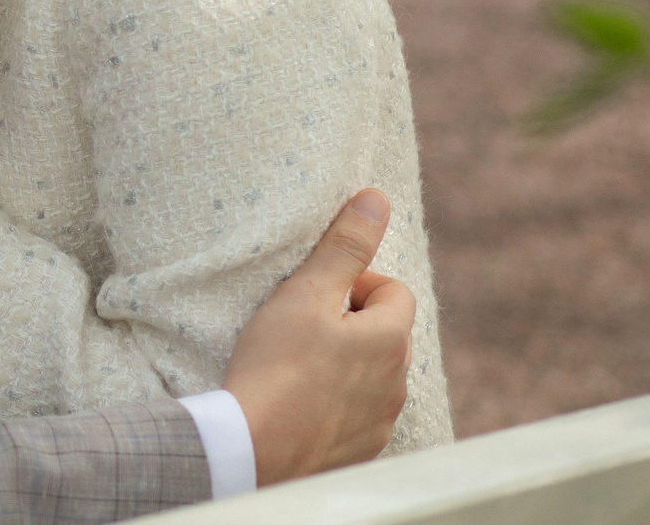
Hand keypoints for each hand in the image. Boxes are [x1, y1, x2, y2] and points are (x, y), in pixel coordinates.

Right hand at [221, 189, 415, 485]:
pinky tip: (297, 401)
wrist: (252, 447)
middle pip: (385, 334)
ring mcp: (380, 423)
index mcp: (389, 341)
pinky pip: (357, 415)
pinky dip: (335, 403)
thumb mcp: (305, 292)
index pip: (394, 291)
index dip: (356, 283)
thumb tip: (377, 198)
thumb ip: (343, 246)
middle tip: (300, 325)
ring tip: (295, 364)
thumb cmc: (275, 364)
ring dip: (345, 364)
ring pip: (372, 376)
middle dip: (351, 323)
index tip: (316, 293)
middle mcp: (397, 385)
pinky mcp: (359, 452)